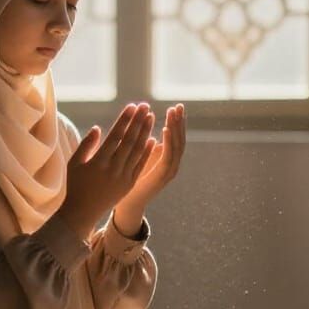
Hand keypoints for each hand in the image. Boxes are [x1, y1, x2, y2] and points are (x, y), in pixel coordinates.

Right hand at [58, 103, 155, 240]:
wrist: (83, 212)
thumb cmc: (75, 185)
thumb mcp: (75, 163)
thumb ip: (86, 144)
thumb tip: (99, 128)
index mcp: (99, 162)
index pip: (115, 136)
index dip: (125, 120)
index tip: (132, 106)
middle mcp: (113, 169)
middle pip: (129, 140)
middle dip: (138, 121)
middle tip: (145, 106)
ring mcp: (123, 177)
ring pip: (138, 151)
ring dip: (145, 133)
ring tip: (151, 118)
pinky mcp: (129, 184)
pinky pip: (141, 165)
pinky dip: (147, 152)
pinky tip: (153, 139)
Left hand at [114, 104, 185, 229]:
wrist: (129, 203)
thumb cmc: (132, 180)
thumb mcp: (140, 159)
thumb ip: (146, 147)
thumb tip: (147, 132)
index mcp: (166, 158)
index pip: (176, 137)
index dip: (177, 122)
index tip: (176, 106)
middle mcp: (172, 164)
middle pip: (180, 139)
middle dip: (180, 122)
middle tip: (178, 106)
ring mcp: (169, 171)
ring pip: (177, 146)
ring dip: (176, 129)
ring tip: (174, 113)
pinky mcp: (162, 177)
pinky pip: (168, 157)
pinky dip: (169, 143)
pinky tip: (166, 129)